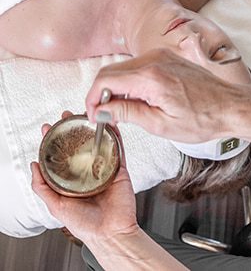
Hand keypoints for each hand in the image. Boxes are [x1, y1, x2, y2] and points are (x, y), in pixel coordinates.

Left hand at [31, 111, 137, 243]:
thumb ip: (43, 187)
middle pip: (80, 144)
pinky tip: (110, 125)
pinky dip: (116, 136)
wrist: (111, 232)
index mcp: (73, 179)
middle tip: (67, 115)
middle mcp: (88, 171)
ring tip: (86, 115)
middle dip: (73, 128)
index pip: (62, 154)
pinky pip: (118, 150)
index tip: (48, 127)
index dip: (54, 140)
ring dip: (93, 128)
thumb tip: (33, 166)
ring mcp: (104, 169)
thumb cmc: (85, 224)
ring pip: (99, 143)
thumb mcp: (56, 206)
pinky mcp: (119, 169)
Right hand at [86, 49, 242, 142]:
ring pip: (122, 70)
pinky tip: (136, 99)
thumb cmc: (201, 119)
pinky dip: (129, 83)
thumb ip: (127, 113)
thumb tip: (102, 109)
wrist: (230, 107)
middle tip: (104, 115)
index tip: (93, 114)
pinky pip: (137, 68)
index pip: (105, 81)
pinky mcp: (166, 59)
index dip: (92, 98)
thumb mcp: (160, 124)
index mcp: (150, 77)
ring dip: (115, 89)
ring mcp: (160, 56)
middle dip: (101, 94)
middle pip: (110, 72)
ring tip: (121, 111)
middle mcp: (153, 60)